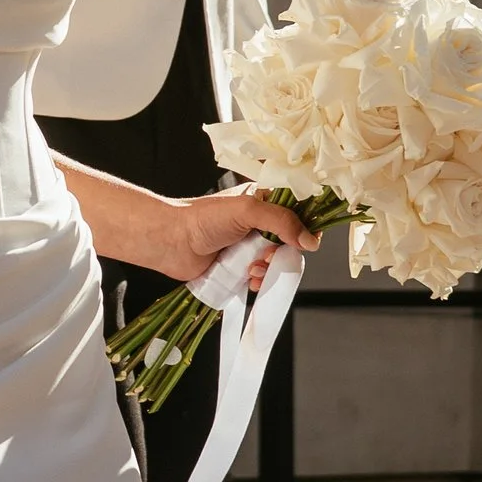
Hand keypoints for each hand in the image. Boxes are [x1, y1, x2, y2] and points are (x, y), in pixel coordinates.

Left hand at [149, 187, 319, 290]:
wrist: (171, 242)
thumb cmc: (203, 218)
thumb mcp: (248, 210)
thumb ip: (282, 221)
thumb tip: (310, 241)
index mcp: (263, 201)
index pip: (298, 211)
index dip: (305, 226)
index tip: (305, 240)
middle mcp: (259, 223)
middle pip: (291, 241)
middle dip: (284, 252)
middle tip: (268, 255)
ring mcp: (250, 246)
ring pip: (277, 262)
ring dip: (270, 269)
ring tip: (253, 268)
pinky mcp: (240, 267)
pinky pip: (262, 277)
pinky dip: (260, 281)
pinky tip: (249, 278)